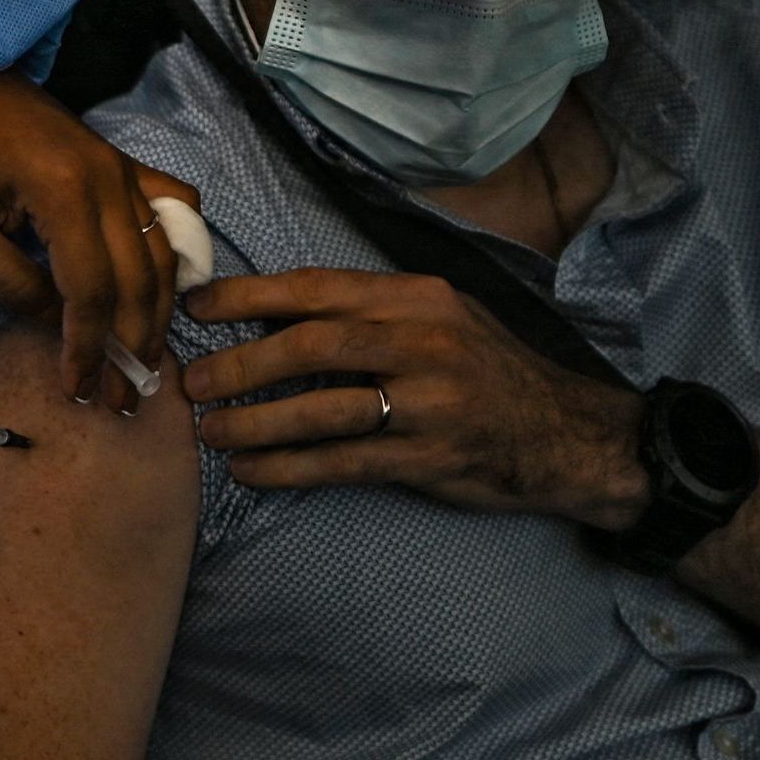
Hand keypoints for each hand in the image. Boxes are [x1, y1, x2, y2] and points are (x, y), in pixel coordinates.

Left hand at [0, 73, 200, 414]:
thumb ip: (12, 284)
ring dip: (157, 314)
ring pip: (162, 253)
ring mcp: (123, 169)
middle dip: (132, 347)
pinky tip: (171, 287)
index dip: (89, 347)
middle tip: (123, 398)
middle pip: (139, 280)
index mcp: (63, 193)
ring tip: (145, 362)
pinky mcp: (124, 164)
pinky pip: (173, 207)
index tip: (79, 390)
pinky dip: (178, 251)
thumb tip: (59, 322)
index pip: (92, 290)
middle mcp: (109, 180)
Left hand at [178, 269, 646, 523]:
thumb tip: (278, 311)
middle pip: (314, 345)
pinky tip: (250, 472)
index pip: (319, 287)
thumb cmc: (487, 371)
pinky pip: (343, 462)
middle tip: (193, 381)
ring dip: (257, 423)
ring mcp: (429, 401)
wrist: (565, 434)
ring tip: (210, 432)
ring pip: (324, 410)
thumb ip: (373, 311)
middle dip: (244, 363)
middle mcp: (424, 341)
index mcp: (419, 297)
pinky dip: (289, 469)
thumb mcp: (442, 318)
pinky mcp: (429, 457)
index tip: (196, 307)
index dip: (250, 296)